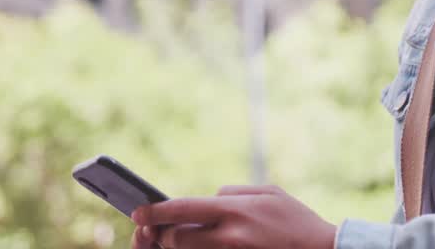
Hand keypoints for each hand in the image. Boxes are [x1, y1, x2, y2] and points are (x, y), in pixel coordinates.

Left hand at [131, 184, 335, 248]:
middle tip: (160, 232)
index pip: (182, 208)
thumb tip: (210, 196)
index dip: (155, 211)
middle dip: (164, 236)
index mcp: (235, 208)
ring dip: (180, 248)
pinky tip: (202, 246)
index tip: (137, 212)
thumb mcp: (270, 192)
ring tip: (179, 239)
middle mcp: (230, 234)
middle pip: (178, 238)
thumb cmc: (297, 220)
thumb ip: (235, 192)